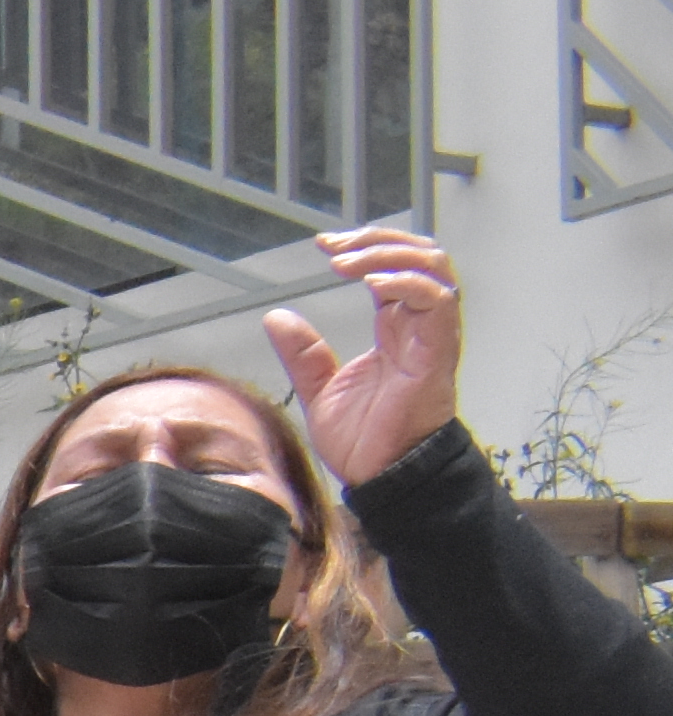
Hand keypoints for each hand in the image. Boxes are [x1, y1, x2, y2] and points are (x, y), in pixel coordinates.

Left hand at [261, 227, 460, 487]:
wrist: (383, 475)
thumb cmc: (366, 440)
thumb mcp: (321, 388)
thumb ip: (304, 354)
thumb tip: (278, 318)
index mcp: (396, 329)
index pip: (393, 268)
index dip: (363, 248)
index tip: (324, 246)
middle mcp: (419, 326)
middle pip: (419, 256)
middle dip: (377, 240)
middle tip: (335, 245)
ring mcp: (433, 336)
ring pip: (433, 268)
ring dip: (388, 255)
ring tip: (346, 263)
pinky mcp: (438, 352)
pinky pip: (437, 302)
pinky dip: (407, 284)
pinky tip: (372, 284)